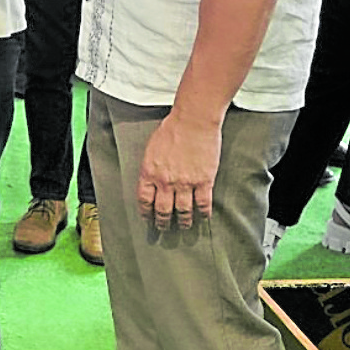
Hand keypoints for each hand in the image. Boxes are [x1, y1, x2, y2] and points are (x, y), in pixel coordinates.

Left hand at [137, 108, 220, 229]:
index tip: (148, 218)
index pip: (144, 200)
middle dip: (163, 222)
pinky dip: (203, 213)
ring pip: (183, 211)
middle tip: (164, 228)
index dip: (146, 212)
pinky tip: (203, 216)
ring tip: (185, 225)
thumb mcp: (151, 149)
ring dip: (184, 221)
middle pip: (163, 210)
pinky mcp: (204, 181)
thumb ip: (151, 167)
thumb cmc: (172, 129)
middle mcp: (165, 182)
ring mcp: (185, 183)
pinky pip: (203, 203)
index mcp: (149, 173)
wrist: (193, 121)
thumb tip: (151, 178)